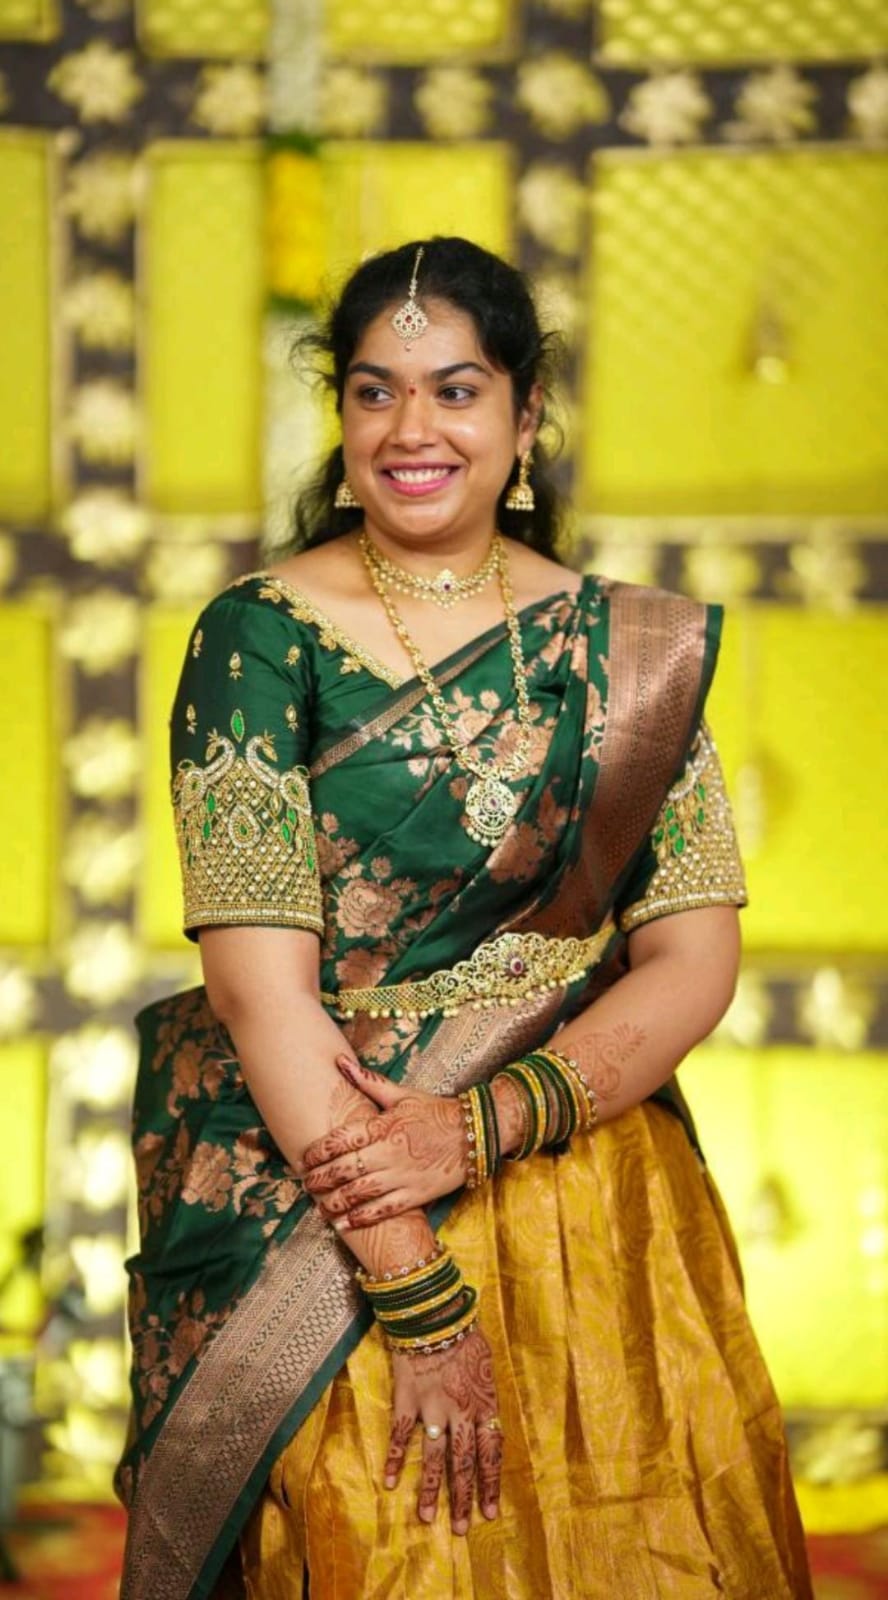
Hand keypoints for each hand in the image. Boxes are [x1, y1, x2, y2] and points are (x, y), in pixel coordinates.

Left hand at [301, 1057, 466, 1226]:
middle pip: (346, 1169)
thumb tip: (340, 1062)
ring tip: (320, 1207)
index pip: (342, 1139)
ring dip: (336, 1201)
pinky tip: (344, 1224)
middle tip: (305, 1183)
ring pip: (361, 1192)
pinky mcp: (416, 1195)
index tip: (305, 1158)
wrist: (475, 1133)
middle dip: (321, 1178)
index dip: (319, 1151)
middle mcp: (390, 1152)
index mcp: (384, 1126)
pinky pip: (384, 1210)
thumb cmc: (436, 1112)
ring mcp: (403, 1176)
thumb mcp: (403, 1094)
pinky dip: (362, 1218)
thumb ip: (369, 1082)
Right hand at [385, 1327, 502, 1534]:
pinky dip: (394, 1459)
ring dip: (431, 1490)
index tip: (490, 1512)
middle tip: (462, 1529)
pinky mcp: (408, 1398)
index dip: (490, 1484)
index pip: (490, 1453)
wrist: (433, 1311)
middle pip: (464, 1462)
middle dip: (463, 1498)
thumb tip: (489, 1426)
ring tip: (427, 1519)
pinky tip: (389, 1482)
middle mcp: (461, 1411)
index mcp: (484, 1403)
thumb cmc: (464, 1334)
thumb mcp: (486, 1365)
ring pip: (434, 1456)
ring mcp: (433, 1406)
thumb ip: (485, 1398)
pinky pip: (400, 1435)